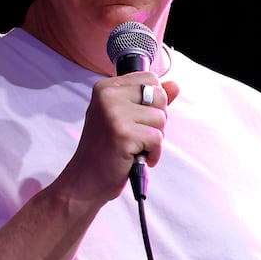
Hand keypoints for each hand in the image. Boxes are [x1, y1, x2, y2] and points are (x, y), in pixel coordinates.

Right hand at [68, 74, 178, 199]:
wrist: (85, 180)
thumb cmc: (105, 150)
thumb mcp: (124, 118)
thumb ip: (149, 100)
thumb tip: (175, 85)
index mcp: (106, 88)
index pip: (150, 78)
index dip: (154, 102)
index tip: (139, 119)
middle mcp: (108, 96)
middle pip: (159, 96)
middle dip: (156, 120)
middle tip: (138, 136)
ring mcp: (114, 114)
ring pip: (160, 118)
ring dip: (154, 139)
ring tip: (135, 148)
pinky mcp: (123, 134)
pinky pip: (157, 138)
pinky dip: (153, 153)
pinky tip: (137, 158)